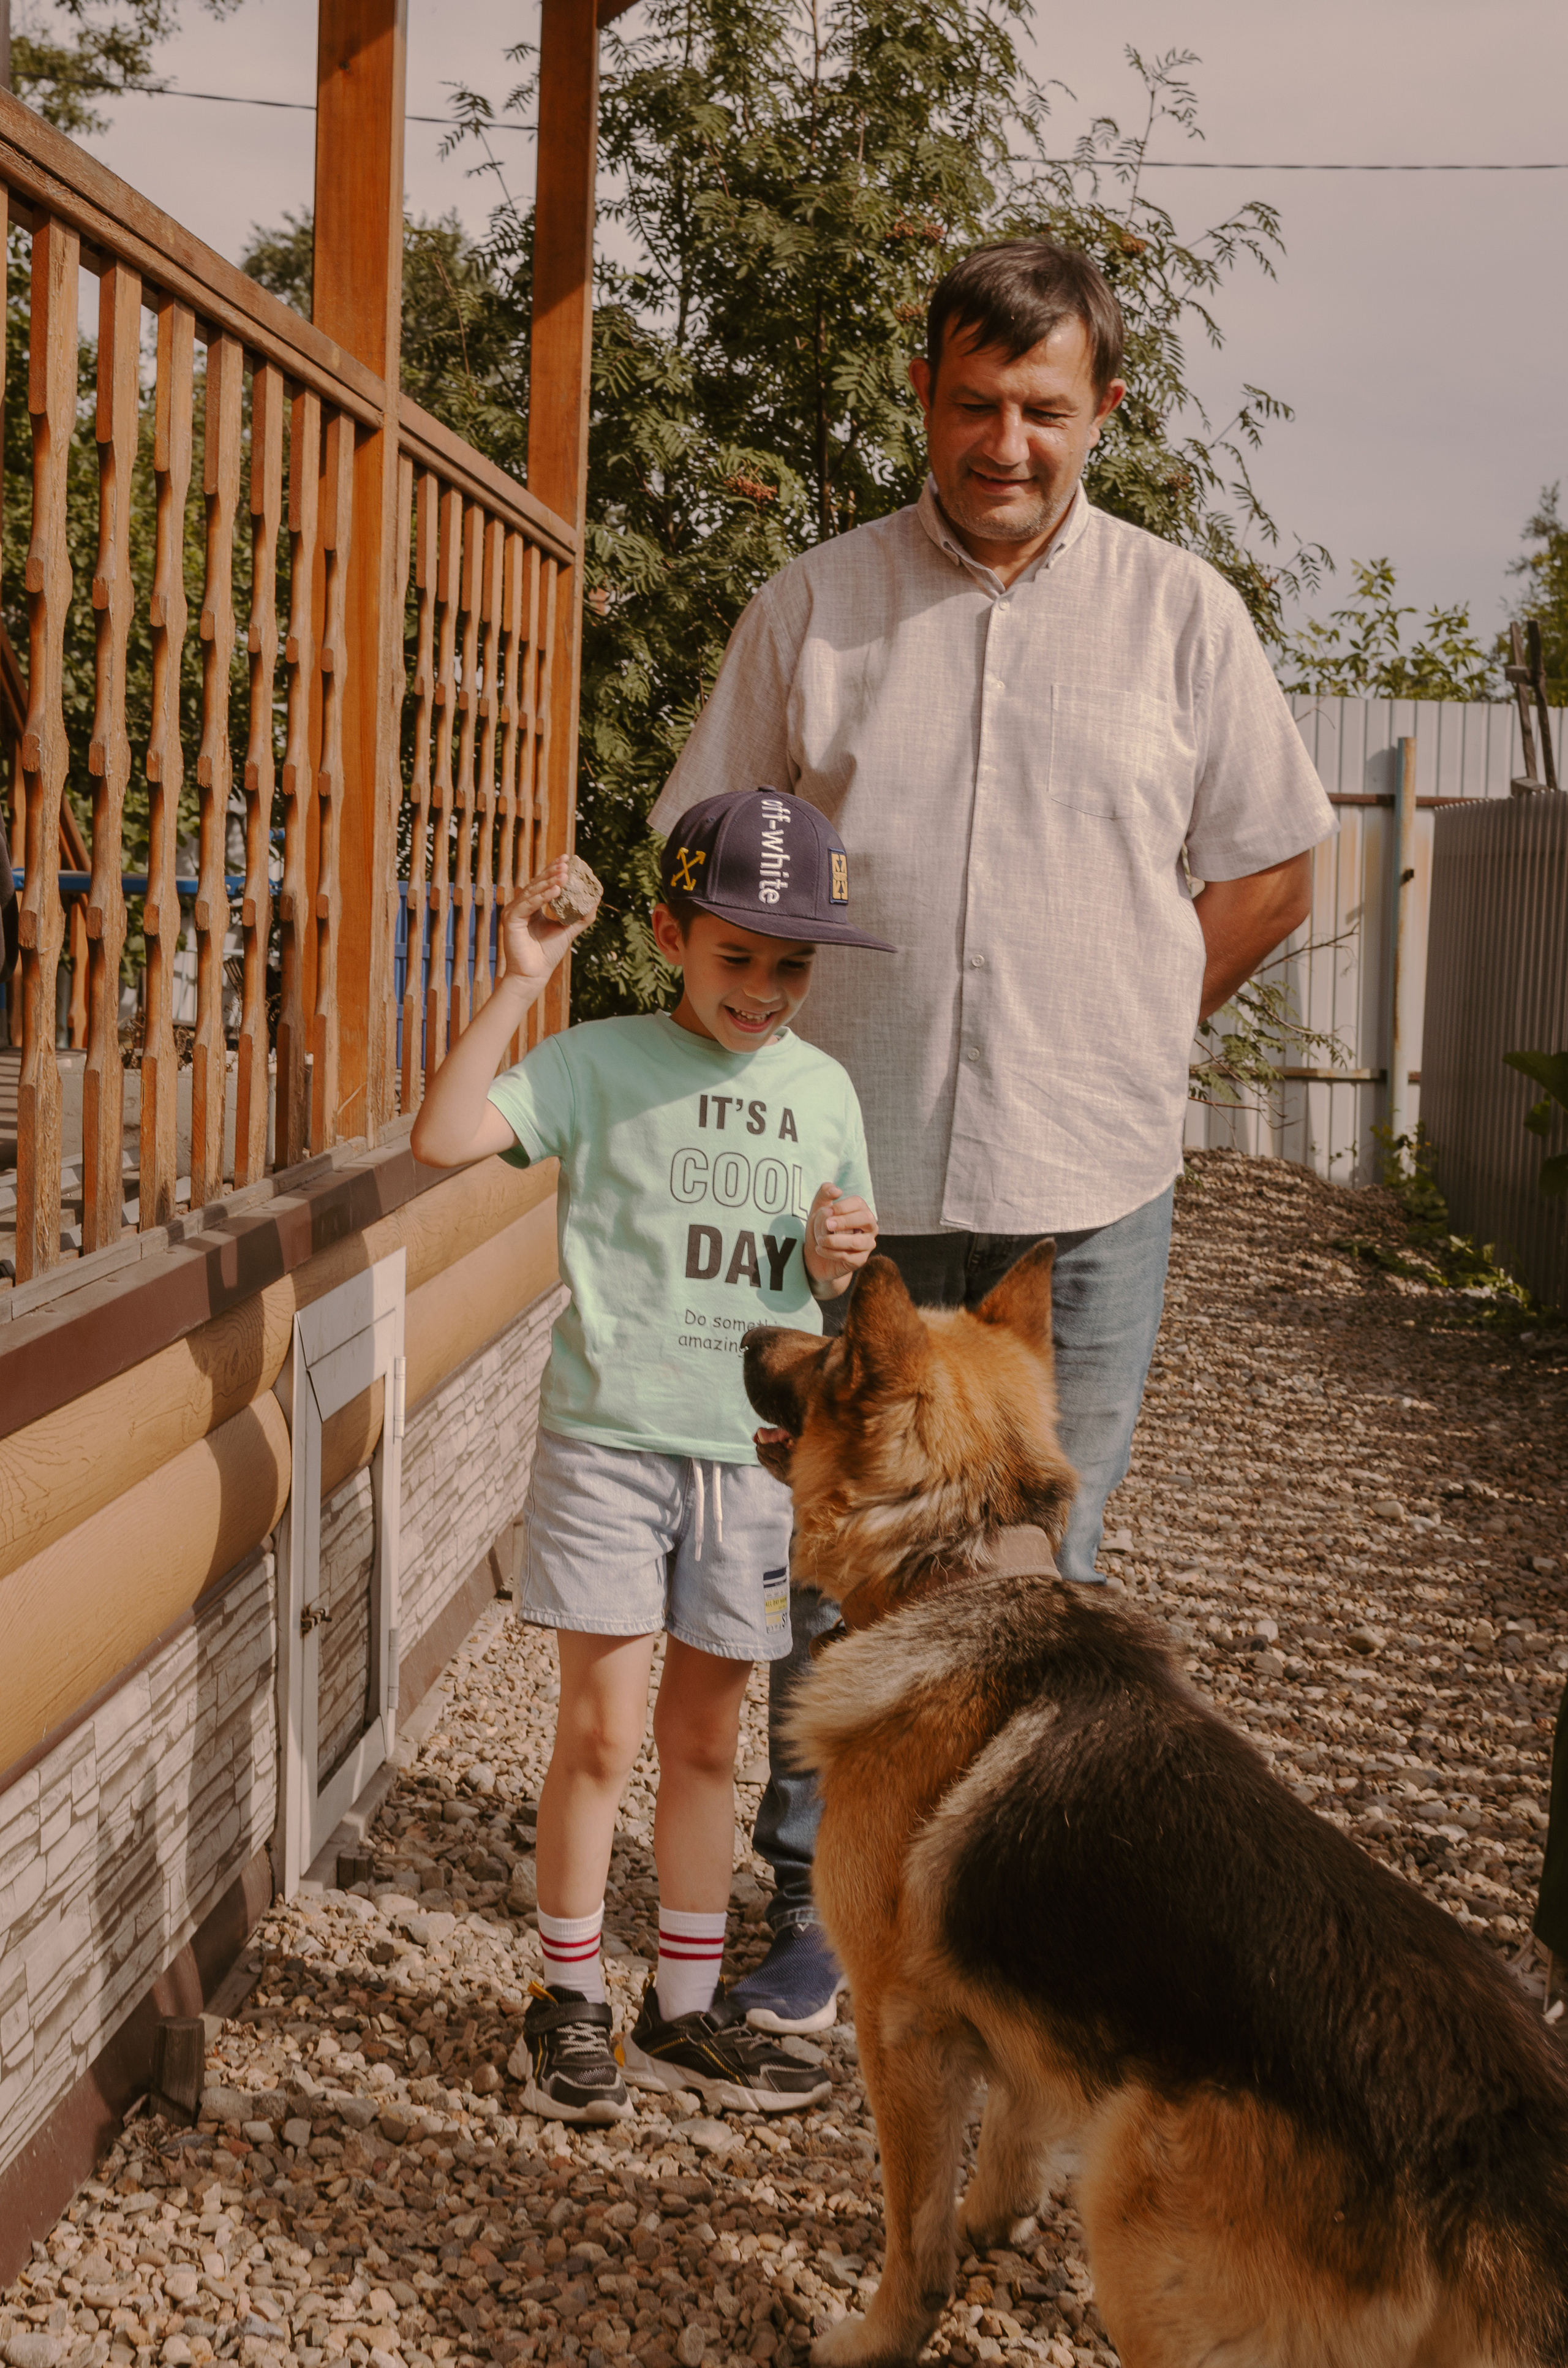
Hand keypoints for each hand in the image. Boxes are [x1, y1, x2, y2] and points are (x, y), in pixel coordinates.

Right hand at [499, 859, 600, 986]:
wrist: (534, 974)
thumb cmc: (548, 954)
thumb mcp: (568, 930)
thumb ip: (580, 916)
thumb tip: (596, 900)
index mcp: (532, 907)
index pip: (543, 884)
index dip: (554, 870)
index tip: (568, 859)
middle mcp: (521, 906)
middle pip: (537, 884)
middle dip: (553, 872)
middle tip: (567, 863)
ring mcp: (514, 912)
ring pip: (533, 892)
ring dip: (549, 882)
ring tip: (565, 875)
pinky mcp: (510, 920)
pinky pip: (528, 905)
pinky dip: (542, 897)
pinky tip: (556, 890)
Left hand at [803, 1181, 878, 1290]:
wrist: (815, 1256)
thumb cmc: (821, 1230)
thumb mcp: (818, 1210)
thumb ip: (824, 1194)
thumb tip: (837, 1190)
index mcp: (861, 1211)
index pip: (858, 1203)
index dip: (842, 1206)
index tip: (826, 1211)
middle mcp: (869, 1227)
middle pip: (865, 1218)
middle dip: (844, 1221)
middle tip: (826, 1225)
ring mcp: (867, 1245)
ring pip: (857, 1241)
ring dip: (834, 1240)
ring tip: (819, 1240)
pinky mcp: (860, 1261)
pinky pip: (848, 1257)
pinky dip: (830, 1253)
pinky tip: (819, 1250)